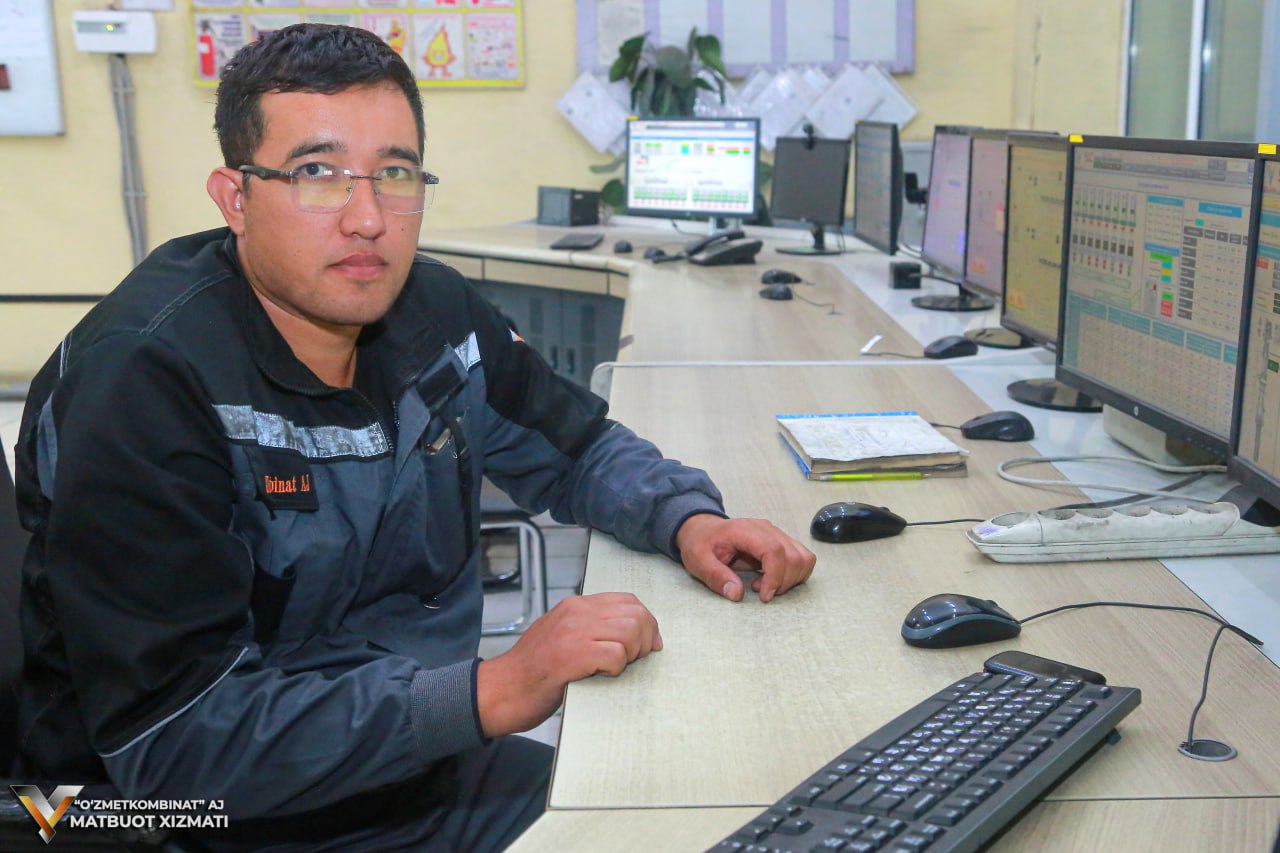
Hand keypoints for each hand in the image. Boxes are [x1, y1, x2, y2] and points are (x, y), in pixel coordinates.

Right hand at [475, 592, 661, 737]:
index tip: (649, 644)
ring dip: (632, 654)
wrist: (502, 690)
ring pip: (629, 631)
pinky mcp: (572, 655)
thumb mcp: (562, 636)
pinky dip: (617, 668)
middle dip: (645, 639)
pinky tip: (602, 675)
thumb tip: (631, 633)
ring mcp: (573, 632)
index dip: (646, 622)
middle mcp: (576, 613)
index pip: (628, 601)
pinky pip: (615, 654)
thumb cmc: (534, 671)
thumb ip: (591, 628)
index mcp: (575, 605)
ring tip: (618, 668)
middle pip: (634, 614)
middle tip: (637, 660)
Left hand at [675, 515, 815, 602]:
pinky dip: (795, 574)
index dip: (774, 576)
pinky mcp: (782, 541)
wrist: (703, 530)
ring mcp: (776, 534)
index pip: (774, 550)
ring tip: (766, 585)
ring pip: (803, 557)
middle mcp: (766, 529)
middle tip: (760, 592)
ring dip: (791, 579)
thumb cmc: (700, 544)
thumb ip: (716, 576)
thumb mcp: (698, 561)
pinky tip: (772, 579)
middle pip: (793, 556)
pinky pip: (803, 558)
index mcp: (744, 530)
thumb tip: (737, 594)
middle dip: (783, 582)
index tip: (764, 596)